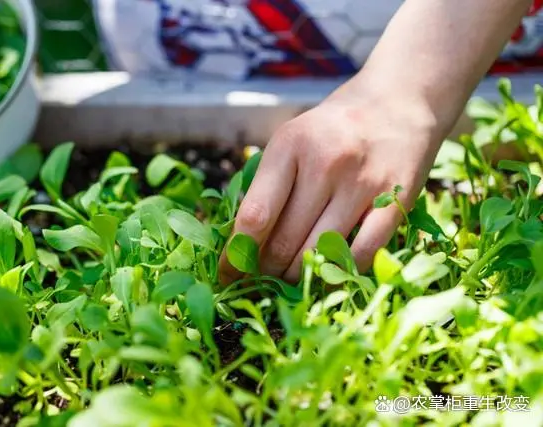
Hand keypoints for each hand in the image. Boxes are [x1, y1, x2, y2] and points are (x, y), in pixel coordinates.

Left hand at [219, 73, 448, 283]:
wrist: (399, 100)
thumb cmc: (333, 129)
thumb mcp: (292, 140)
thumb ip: (267, 185)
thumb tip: (241, 244)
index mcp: (290, 145)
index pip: (255, 215)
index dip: (236, 255)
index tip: (226, 275)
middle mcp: (325, 163)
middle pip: (285, 241)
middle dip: (266, 271)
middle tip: (260, 280)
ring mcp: (363, 182)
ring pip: (320, 253)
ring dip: (298, 277)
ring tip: (289, 279)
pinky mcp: (396, 199)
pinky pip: (361, 253)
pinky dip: (339, 271)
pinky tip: (327, 272)